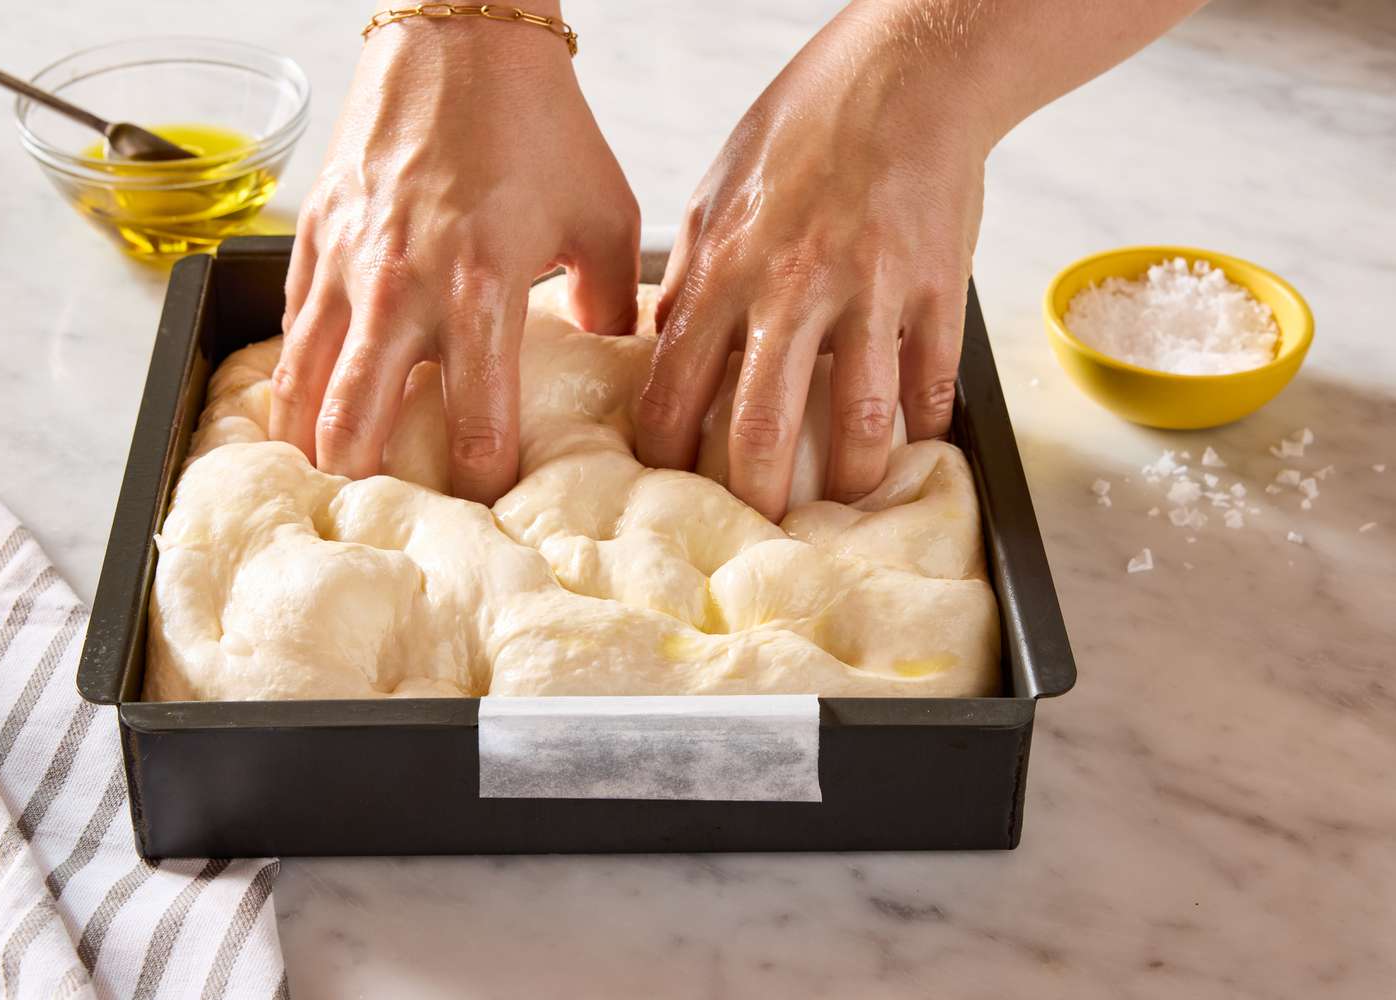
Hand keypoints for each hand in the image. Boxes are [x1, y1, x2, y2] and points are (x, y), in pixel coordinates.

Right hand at [273, 12, 638, 503]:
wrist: (460, 36)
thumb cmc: (538, 125)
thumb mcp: (605, 217)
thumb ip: (615, 305)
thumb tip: (618, 360)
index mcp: (481, 294)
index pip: (476, 431)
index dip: (485, 486)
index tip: (494, 508)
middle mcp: (401, 291)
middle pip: (356, 429)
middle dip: (367, 487)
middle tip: (386, 519)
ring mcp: (346, 266)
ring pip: (302, 388)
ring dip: (312, 445)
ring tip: (324, 485)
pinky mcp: (313, 239)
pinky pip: (289, 330)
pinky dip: (291, 378)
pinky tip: (303, 406)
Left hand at [635, 1, 989, 521]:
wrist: (908, 69)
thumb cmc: (808, 122)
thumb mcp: (717, 189)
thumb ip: (692, 274)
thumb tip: (663, 342)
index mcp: (727, 266)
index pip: (676, 388)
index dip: (666, 453)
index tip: (668, 487)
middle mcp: (791, 287)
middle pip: (761, 425)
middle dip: (753, 497)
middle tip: (753, 532)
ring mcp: (869, 291)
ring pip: (858, 421)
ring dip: (849, 481)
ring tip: (841, 506)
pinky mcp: (937, 289)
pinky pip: (931, 383)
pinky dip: (925, 428)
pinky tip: (914, 448)